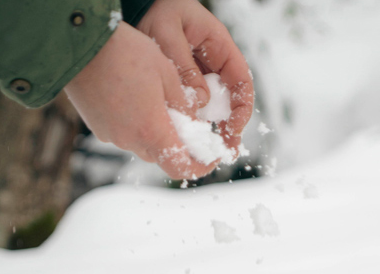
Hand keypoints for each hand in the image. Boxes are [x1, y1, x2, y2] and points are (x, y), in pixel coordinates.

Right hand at [64, 1, 252, 179]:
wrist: (78, 43)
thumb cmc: (126, 52)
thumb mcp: (168, 73)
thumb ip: (186, 105)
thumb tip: (196, 124)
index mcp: (153, 131)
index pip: (183, 168)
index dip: (202, 167)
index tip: (212, 155)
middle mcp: (131, 141)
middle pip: (164, 155)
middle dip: (179, 141)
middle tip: (189, 119)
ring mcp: (112, 136)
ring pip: (145, 143)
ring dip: (157, 129)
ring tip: (158, 98)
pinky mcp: (99, 128)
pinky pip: (126, 132)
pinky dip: (137, 122)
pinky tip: (135, 95)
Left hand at [137, 0, 253, 153]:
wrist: (137, 5)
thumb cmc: (155, 10)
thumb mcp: (168, 33)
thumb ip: (184, 66)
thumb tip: (201, 103)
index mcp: (219, 47)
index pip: (241, 81)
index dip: (241, 108)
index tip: (233, 128)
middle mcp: (214, 64)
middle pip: (230, 100)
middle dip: (230, 127)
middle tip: (226, 152)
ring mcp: (200, 75)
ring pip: (212, 107)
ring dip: (212, 130)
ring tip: (209, 153)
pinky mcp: (185, 84)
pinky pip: (193, 106)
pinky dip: (192, 123)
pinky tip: (187, 139)